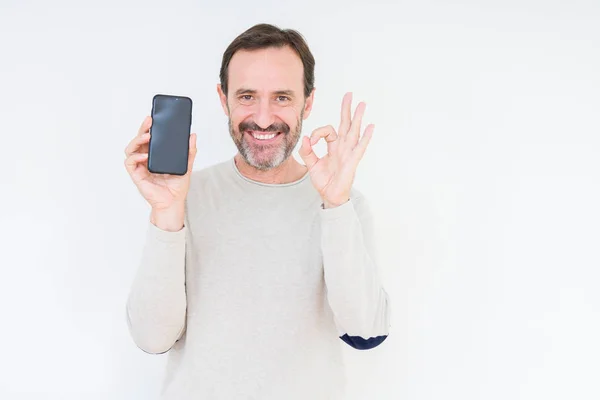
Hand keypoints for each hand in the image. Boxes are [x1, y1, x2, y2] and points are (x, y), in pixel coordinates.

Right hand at [124, 116, 197, 211]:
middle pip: (139, 140)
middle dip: (143, 128)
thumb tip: (192, 136)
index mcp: (156, 155)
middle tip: (150, 121)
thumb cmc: (177, 187)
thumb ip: (189, 152)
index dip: (149, 127)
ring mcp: (140, 166)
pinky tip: (145, 156)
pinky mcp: (136, 175)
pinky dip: (135, 157)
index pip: (150, 138)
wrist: (173, 203)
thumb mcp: (186, 166)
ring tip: (147, 137)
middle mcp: (146, 159)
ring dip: (137, 140)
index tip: (154, 118)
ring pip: (131, 148)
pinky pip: (130, 162)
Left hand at [298, 92, 373, 207]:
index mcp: (333, 146)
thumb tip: (306, 138)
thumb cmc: (324, 180)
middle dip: (347, 109)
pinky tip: (370, 127)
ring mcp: (349, 153)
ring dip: (357, 118)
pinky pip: (359, 148)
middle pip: (346, 124)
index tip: (311, 142)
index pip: (328, 130)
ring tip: (362, 104)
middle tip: (349, 94)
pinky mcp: (352, 162)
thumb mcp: (311, 164)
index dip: (317, 133)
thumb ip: (307, 151)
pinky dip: (365, 137)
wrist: (329, 196)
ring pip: (354, 131)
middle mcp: (343, 147)